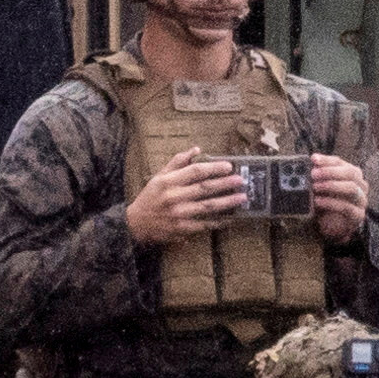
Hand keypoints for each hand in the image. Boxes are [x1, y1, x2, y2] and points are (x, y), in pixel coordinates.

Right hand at [123, 147, 247, 245]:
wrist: (136, 223)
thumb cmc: (151, 197)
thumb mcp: (159, 177)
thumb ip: (177, 163)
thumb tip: (197, 149)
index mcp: (167, 181)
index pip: (194, 171)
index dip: (213, 167)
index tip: (229, 166)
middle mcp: (173, 196)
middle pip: (204, 188)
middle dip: (225, 183)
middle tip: (241, 180)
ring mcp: (178, 213)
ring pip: (207, 206)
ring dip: (227, 202)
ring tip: (242, 198)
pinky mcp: (181, 228)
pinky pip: (204, 224)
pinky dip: (218, 221)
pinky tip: (231, 218)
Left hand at [308, 153, 370, 245]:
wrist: (332, 225)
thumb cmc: (326, 202)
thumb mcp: (319, 187)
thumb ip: (314, 177)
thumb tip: (302, 167)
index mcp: (351, 175)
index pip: (341, 163)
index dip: (327, 160)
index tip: (313, 159)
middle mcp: (360, 185)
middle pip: (351, 173)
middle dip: (330, 172)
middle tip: (313, 174)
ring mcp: (361, 200)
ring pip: (352, 188)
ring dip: (332, 185)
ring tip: (315, 187)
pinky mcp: (357, 215)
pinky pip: (347, 207)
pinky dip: (331, 203)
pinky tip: (318, 201)